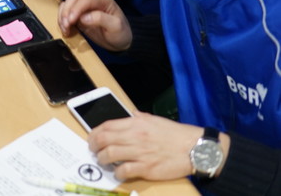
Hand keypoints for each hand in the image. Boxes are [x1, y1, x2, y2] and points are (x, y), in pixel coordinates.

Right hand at [57, 0, 131, 50]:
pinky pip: (66, 13)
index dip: (75, 9)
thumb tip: (83, 17)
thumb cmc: (120, 33)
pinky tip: (65, 30)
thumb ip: (101, 19)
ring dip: (62, 16)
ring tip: (65, 29)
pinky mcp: (78, 16)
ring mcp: (84, 7)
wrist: (120, 42)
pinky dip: (62, 20)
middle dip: (66, 12)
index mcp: (102, 0)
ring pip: (67, 4)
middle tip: (66, 26)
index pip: (85, 0)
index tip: (70, 21)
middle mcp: (91, 0)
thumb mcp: (116, 27)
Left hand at [88, 113, 226, 180]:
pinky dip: (117, 172)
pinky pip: (124, 170)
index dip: (95, 132)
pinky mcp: (146, 167)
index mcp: (136, 122)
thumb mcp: (155, 119)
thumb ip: (140, 117)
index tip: (92, 138)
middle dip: (94, 146)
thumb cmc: (176, 134)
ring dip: (102, 159)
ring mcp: (140, 152)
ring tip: (103, 161)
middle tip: (93, 150)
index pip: (107, 125)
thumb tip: (130, 114)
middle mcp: (135, 136)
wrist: (195, 148)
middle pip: (104, 139)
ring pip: (110, 155)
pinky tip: (119, 173)